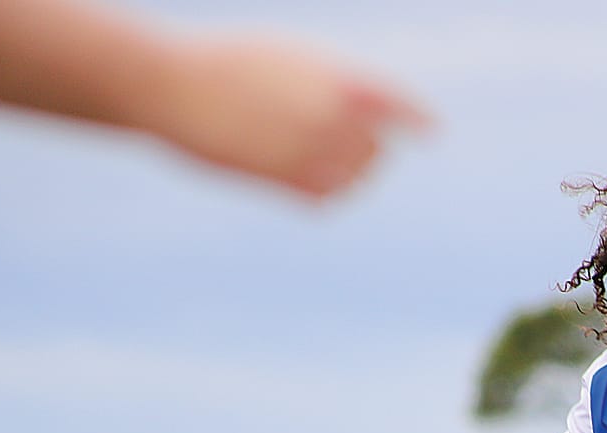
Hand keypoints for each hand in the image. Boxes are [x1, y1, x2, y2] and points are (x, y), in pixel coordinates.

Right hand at [154, 39, 429, 197]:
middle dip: (362, 148)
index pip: (398, 107)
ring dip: (342, 172)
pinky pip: (326, 198)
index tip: (432, 132)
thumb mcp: (291, 59)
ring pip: (354, 178)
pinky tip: (293, 172)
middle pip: (375, 151)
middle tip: (325, 137)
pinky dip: (320, 191)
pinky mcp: (288, 182)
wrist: (174, 84)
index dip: (417, 121)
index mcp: (343, 81)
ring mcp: (314, 152)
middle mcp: (337, 119)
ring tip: (305, 150)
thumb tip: (364, 121)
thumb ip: (332, 86)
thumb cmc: (228, 63)